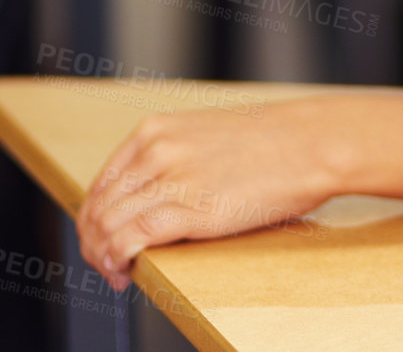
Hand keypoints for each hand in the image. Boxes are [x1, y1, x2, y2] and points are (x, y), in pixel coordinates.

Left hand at [76, 99, 339, 289]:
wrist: (310, 142)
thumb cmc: (270, 142)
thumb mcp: (206, 135)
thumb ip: (173, 156)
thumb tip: (151, 195)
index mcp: (156, 130)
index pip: (101, 182)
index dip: (92, 218)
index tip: (101, 240)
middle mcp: (156, 150)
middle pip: (98, 206)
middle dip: (93, 243)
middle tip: (105, 265)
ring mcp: (171, 178)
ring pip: (108, 225)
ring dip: (103, 257)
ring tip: (116, 274)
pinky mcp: (189, 208)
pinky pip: (131, 238)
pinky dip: (118, 260)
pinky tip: (126, 272)